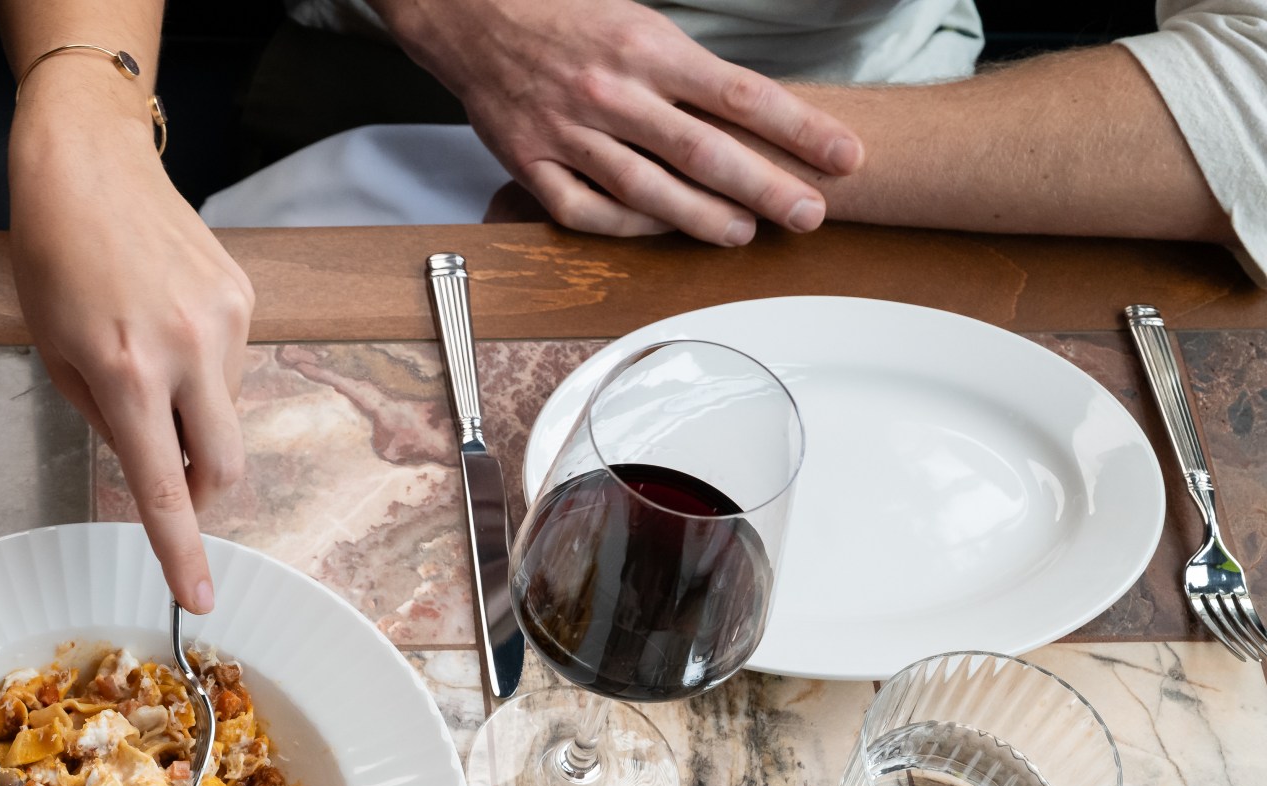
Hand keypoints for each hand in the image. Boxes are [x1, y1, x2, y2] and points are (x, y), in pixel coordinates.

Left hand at [8, 63, 254, 611]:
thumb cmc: (53, 255)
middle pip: (224, 467)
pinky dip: (202, 369)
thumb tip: (148, 462)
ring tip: (146, 355)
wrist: (89, 162)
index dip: (182, 551)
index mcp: (126, 373)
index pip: (166, 488)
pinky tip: (165, 323)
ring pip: (225, 413)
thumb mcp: (54, 352)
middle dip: (202, 490)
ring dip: (194, 415)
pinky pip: (231, 365)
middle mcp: (186, 350)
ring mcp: (224, 321)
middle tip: (169, 473)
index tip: (200, 597)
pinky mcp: (243, 295)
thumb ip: (102, 418)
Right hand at [378, 0, 864, 242]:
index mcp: (648, 47)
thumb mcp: (640, 22)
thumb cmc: (566, 17)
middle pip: (705, 153)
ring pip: (648, 192)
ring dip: (703, 219)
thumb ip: (689, 69)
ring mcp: (569, 133)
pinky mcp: (531, 163)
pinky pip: (586, 210)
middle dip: (767, 188)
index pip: (743, 96)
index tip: (842, 158)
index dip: (800, 131)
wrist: (473, 17)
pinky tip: (659, 232)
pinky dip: (626, 227)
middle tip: (810, 214)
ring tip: (744, 233)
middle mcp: (612, 92)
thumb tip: (753, 113)